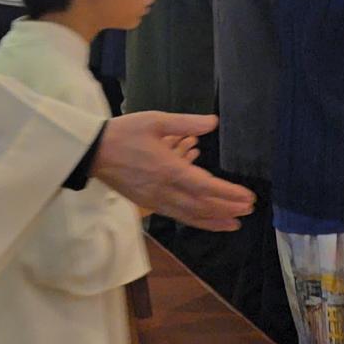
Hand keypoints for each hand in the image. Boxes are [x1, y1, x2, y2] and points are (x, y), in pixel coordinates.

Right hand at [92, 113, 253, 230]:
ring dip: (214, 220)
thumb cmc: (124, 133)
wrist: (93, 152)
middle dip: (227, 208)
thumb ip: (186, 123)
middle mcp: (164, 189)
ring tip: (235, 223)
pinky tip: (208, 221)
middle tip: (250, 209)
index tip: (248, 197)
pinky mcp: (149, 204)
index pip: (206, 186)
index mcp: (168, 169)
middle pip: (202, 205)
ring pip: (190, 215)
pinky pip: (178, 216)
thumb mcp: (156, 120)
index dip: (229, 193)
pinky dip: (197, 221)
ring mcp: (156, 200)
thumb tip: (213, 122)